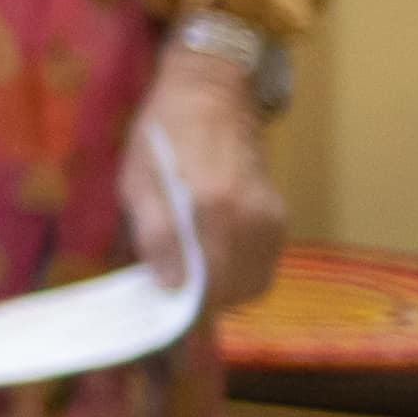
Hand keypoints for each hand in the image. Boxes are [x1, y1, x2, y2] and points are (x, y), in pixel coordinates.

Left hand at [126, 50, 289, 323]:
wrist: (210, 91)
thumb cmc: (162, 134)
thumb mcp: (139, 183)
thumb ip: (156, 237)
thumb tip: (170, 288)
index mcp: (211, 210)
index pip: (211, 289)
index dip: (189, 315)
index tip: (167, 325)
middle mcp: (250, 218)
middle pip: (236, 292)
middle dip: (204, 305)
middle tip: (174, 298)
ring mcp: (270, 216)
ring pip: (254, 281)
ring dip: (224, 291)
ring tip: (191, 278)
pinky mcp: (279, 213)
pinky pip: (264, 262)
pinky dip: (240, 271)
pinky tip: (212, 257)